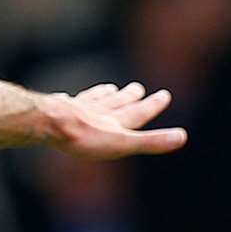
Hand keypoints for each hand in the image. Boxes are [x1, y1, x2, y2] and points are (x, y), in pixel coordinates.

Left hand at [48, 82, 187, 159]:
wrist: (48, 123)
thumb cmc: (85, 137)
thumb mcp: (122, 143)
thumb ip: (150, 141)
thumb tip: (182, 137)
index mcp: (116, 122)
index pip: (139, 112)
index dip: (152, 105)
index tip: (164, 95)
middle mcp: (98, 112)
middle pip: (117, 102)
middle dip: (128, 96)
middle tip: (137, 88)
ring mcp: (76, 109)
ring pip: (94, 99)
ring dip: (103, 94)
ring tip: (109, 89)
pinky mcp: (55, 110)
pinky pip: (65, 102)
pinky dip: (70, 99)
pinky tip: (65, 98)